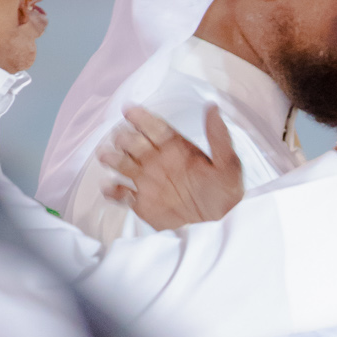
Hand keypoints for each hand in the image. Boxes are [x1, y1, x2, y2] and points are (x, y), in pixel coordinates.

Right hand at [101, 105, 243, 230]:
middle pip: (133, 142)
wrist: (219, 229)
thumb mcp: (228, 165)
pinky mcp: (142, 202)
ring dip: (113, 159)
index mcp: (177, 147)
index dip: (140, 117)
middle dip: (125, 138)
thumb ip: (219, 137)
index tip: (128, 110)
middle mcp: (158, 160)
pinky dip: (112, 190)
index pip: (154, 127)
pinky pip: (120, 194)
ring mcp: (148, 181)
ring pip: (122, 164)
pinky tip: (112, 188)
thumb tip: (212, 107)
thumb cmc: (226, 196)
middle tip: (123, 140)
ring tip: (108, 158)